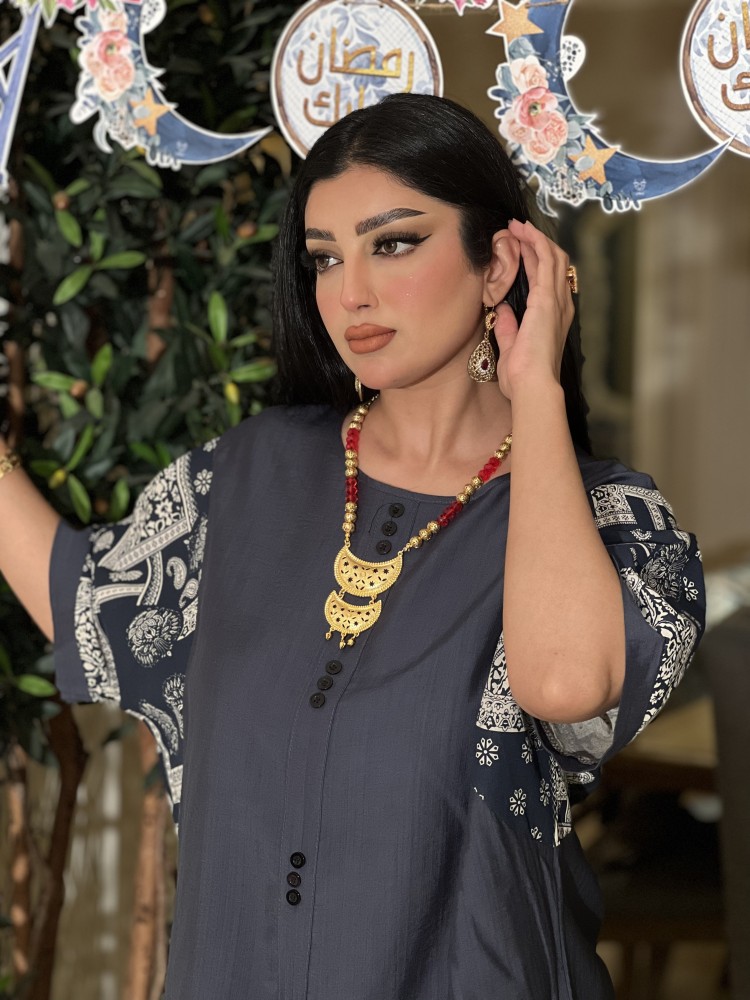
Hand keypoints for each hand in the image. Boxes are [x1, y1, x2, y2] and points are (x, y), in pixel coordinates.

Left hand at [493, 220, 574, 400]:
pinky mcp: (547, 299)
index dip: (536, 259)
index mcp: (553, 318)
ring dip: (535, 238)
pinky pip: (545, 261)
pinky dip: (534, 243)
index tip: (520, 246)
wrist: (532, 386)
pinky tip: (522, 233)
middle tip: (517, 228)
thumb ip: (510, 327)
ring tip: (517, 225)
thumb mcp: (512, 348)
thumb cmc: (523, 377)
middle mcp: (560, 306)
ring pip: (552, 257)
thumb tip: (504, 310)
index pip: (549, 280)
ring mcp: (556, 301)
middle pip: (555, 263)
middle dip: (537, 242)